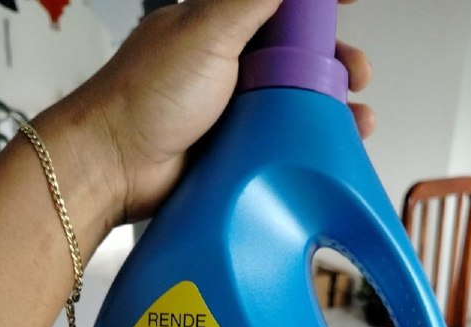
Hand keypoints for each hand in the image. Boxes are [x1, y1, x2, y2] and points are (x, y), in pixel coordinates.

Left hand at [63, 0, 372, 223]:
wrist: (114, 168)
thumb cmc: (143, 98)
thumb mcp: (207, 31)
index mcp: (219, 23)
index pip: (281, 4)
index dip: (319, 6)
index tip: (352, 4)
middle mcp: (228, 62)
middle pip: (298, 53)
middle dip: (335, 60)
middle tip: (356, 74)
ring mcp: (231, 107)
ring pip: (293, 99)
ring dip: (329, 105)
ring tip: (355, 117)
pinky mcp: (233, 147)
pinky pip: (279, 138)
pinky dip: (305, 140)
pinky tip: (324, 146)